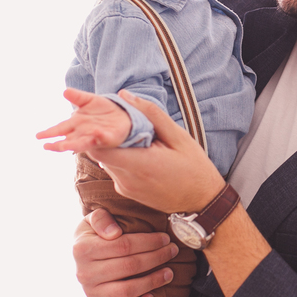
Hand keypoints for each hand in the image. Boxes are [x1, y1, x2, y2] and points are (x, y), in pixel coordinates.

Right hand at [37, 88, 131, 152]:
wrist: (123, 115)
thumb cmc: (103, 109)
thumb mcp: (89, 100)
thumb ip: (78, 97)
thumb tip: (65, 91)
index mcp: (76, 124)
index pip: (60, 129)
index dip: (50, 133)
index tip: (39, 137)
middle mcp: (83, 133)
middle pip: (69, 140)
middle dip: (59, 144)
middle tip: (47, 147)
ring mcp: (96, 136)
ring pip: (83, 143)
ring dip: (74, 144)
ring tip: (65, 146)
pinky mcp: (109, 137)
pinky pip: (103, 138)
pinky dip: (100, 136)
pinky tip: (96, 134)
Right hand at [73, 209, 180, 296]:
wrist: (82, 258)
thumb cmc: (94, 235)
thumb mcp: (92, 219)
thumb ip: (101, 218)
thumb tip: (114, 233)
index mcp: (82, 249)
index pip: (123, 245)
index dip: (148, 242)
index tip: (165, 238)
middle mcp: (85, 273)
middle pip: (129, 266)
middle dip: (156, 257)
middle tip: (173, 251)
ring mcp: (92, 293)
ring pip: (129, 290)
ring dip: (153, 281)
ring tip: (170, 272)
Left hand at [92, 90, 224, 212]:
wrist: (202, 200)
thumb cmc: (194, 167)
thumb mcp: (179, 136)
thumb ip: (151, 114)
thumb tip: (124, 95)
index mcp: (139, 164)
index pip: (98, 147)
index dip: (94, 130)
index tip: (103, 115)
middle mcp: (126, 179)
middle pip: (99, 152)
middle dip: (104, 134)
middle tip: (116, 119)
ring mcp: (124, 188)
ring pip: (105, 159)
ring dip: (113, 145)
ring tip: (129, 133)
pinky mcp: (126, 191)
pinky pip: (114, 169)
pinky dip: (119, 156)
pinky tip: (136, 150)